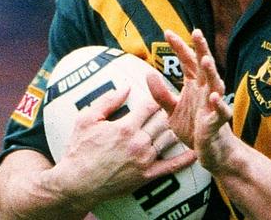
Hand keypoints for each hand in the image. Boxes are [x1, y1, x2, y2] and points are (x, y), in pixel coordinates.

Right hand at [49, 83, 196, 210]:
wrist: (75, 184)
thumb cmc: (78, 150)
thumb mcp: (87, 119)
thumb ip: (107, 101)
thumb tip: (126, 86)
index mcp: (125, 127)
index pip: (151, 105)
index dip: (158, 97)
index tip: (163, 93)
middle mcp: (138, 142)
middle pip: (163, 120)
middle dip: (169, 110)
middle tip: (178, 103)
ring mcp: (144, 160)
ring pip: (168, 138)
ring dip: (175, 129)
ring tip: (183, 120)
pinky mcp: (147, 176)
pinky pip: (171, 166)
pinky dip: (185, 159)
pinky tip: (195, 151)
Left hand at [148, 29, 233, 172]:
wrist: (211, 153)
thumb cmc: (194, 128)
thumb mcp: (172, 110)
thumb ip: (161, 94)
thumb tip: (149, 74)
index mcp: (195, 85)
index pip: (187, 61)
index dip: (178, 47)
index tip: (167, 32)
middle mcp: (206, 90)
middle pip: (204, 66)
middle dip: (201, 49)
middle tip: (196, 32)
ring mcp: (213, 105)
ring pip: (215, 84)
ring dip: (211, 72)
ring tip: (205, 60)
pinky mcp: (217, 122)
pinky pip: (220, 111)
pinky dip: (219, 104)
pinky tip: (214, 96)